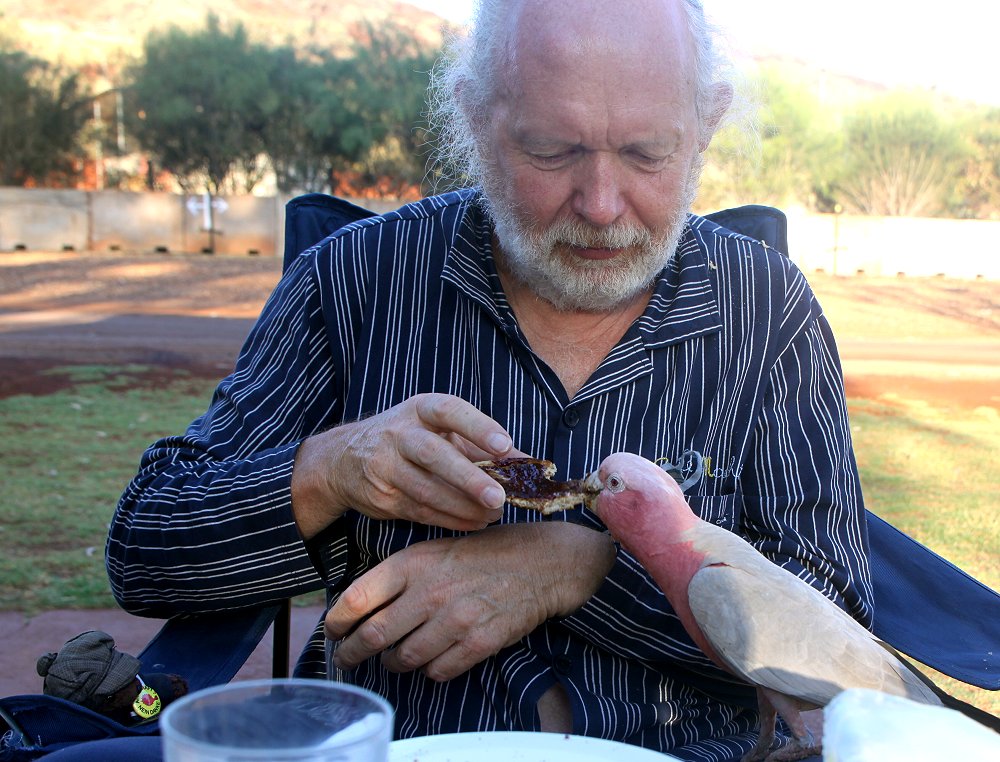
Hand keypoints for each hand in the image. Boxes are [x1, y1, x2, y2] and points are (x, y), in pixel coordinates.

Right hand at [292, 393, 519, 537]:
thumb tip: (530, 462)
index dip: (478, 427)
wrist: (344, 458)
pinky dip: (449, 519)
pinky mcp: (381, 496)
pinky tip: (473, 523)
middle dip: (469, 478)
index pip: (450, 411)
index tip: (505, 446)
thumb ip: (483, 443)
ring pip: (426, 489)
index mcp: (421, 409)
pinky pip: (419, 510)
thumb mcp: (441, 429)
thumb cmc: (409, 438)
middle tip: (499, 498)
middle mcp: (400, 433)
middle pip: (434, 454)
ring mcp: (386, 465)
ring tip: (493, 514)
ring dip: (463, 506)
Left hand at [325, 522, 615, 680]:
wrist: (542, 562)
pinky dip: (429, 670)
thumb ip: (400, 574)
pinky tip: (432, 659)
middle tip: (347, 660)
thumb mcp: (436, 547)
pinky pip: (437, 671)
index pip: (357, 599)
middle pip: (373, 637)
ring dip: (393, 664)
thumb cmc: (485, 552)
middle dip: (352, 654)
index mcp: (413, 563)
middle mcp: (429, 592)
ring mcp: (454, 620)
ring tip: (394, 659)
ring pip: (403, 660)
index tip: (333, 632)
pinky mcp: (478, 643)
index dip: (337, 622)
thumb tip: (361, 605)